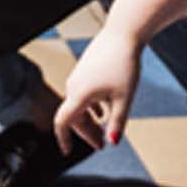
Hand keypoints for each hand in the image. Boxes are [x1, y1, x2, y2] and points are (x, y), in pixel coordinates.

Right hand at [54, 27, 142, 152]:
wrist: (123, 34)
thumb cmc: (124, 64)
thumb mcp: (124, 98)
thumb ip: (117, 122)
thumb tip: (113, 142)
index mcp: (80, 94)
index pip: (62, 122)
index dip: (63, 139)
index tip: (67, 152)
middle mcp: (74, 85)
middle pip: (74, 116)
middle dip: (86, 132)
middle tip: (101, 145)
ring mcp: (79, 76)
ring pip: (79, 104)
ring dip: (89, 119)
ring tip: (103, 129)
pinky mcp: (85, 69)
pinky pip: (83, 94)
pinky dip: (91, 106)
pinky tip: (102, 111)